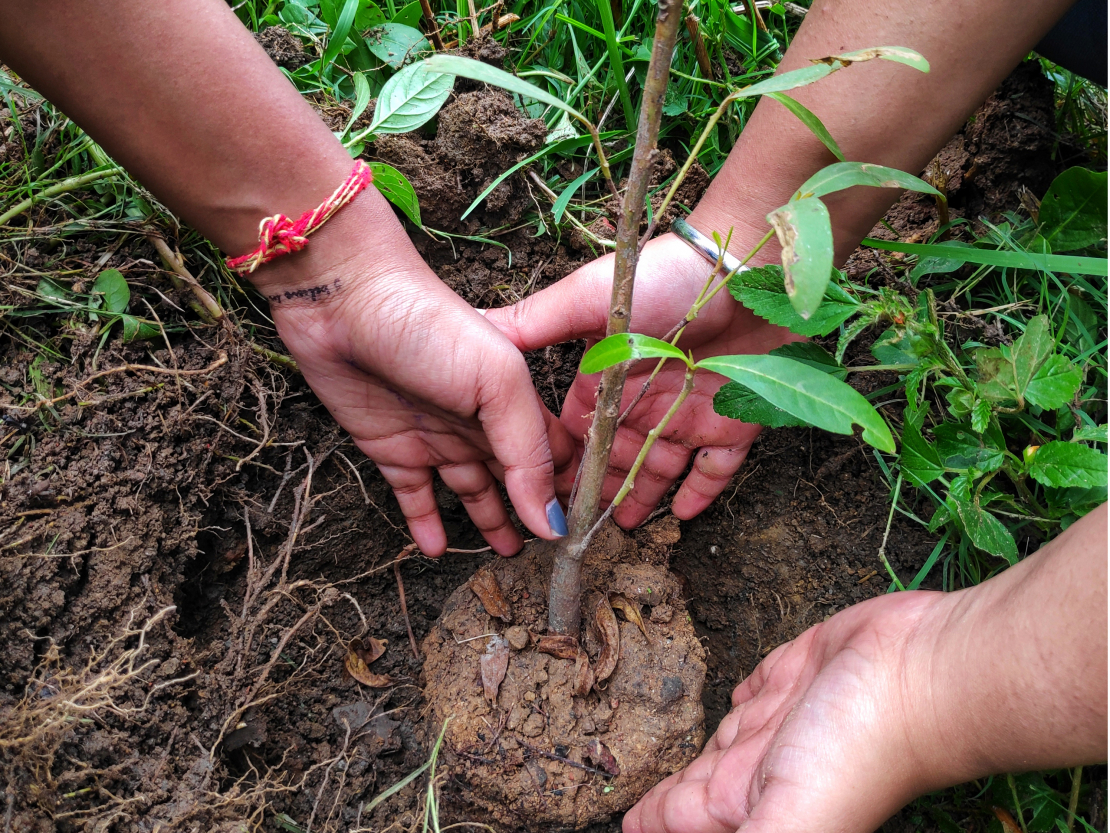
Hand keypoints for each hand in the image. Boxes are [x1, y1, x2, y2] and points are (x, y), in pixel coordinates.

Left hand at [258, 197, 577, 556]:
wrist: (344, 303)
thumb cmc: (431, 328)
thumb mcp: (498, 383)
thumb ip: (528, 455)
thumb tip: (551, 523)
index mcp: (516, 400)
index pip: (556, 453)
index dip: (572, 488)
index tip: (588, 529)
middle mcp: (480, 422)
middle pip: (516, 476)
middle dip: (536, 510)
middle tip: (554, 552)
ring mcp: (436, 437)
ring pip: (472, 491)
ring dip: (490, 522)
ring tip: (508, 553)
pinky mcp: (392, 449)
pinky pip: (414, 496)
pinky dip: (427, 524)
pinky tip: (438, 549)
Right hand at [485, 233, 796, 527]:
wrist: (740, 268)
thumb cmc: (661, 279)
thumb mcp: (585, 300)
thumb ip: (534, 325)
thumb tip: (475, 336)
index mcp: (606, 378)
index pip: (577, 431)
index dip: (560, 463)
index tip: (541, 495)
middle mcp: (643, 400)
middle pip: (615, 458)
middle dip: (596, 492)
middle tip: (578, 529)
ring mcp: (686, 411)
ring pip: (659, 468)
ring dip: (640, 498)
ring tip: (621, 530)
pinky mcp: (731, 420)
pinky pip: (715, 468)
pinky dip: (700, 492)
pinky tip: (681, 515)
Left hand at [624, 590, 944, 832]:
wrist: (921, 673)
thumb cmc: (858, 749)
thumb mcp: (789, 821)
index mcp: (747, 806)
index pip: (680, 823)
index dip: (650, 824)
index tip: (625, 824)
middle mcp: (761, 768)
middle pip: (698, 787)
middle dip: (665, 797)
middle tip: (631, 800)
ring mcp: (782, 719)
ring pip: (724, 739)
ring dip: (697, 749)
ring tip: (669, 756)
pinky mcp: (797, 673)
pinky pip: (757, 686)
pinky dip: (740, 694)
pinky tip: (734, 696)